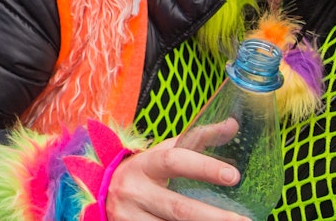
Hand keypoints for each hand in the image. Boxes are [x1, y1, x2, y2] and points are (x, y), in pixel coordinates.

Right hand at [103, 132, 249, 220]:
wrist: (102, 193)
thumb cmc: (144, 171)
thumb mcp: (163, 152)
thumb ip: (198, 138)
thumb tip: (233, 124)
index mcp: (145, 165)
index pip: (174, 162)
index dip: (204, 167)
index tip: (233, 176)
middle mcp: (135, 192)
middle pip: (178, 208)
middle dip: (212, 217)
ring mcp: (131, 217)